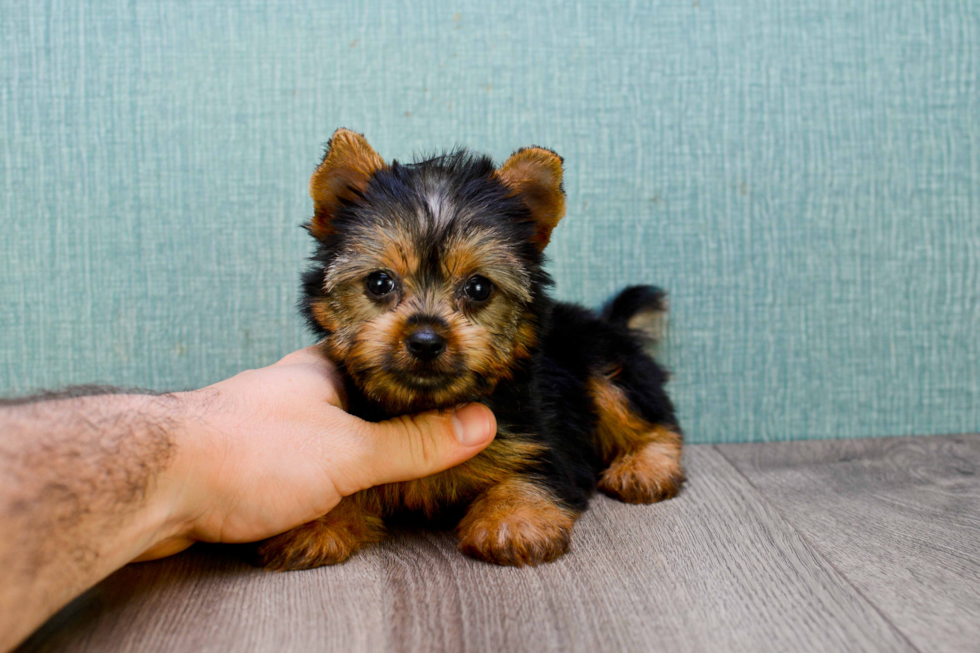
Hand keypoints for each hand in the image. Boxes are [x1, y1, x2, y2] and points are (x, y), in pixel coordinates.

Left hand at [141, 346, 496, 559]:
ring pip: (327, 438)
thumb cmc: (244, 454)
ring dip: (352, 462)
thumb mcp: (350, 452)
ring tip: (389, 489)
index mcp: (323, 368)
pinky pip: (298, 468)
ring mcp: (268, 424)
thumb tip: (480, 424)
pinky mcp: (246, 461)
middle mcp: (295, 390)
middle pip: (361, 404)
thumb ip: (415, 442)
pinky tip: (333, 504)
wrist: (150, 488)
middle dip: (390, 430)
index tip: (458, 404)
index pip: (391, 365)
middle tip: (429, 459)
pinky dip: (320, 485)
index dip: (425, 385)